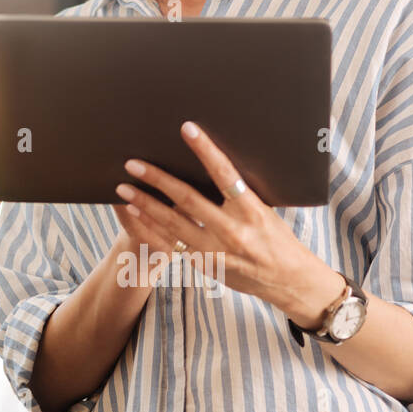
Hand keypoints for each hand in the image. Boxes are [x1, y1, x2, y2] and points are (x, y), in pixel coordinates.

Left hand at [110, 121, 323, 312]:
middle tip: (133, 164)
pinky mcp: (205, 265)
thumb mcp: (265, 210)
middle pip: (188, 200)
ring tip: (124, 187)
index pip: (225, 174)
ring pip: (172, 224)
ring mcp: (216, 251)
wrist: (289, 282)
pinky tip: (136, 213)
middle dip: (158, 180)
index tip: (187, 129)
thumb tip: (211, 164)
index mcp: (252, 211)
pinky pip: (171, 244)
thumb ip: (238, 193)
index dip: (206, 150)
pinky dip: (150, 227)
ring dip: (145, 204)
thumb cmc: (277, 238)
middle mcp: (233, 231)